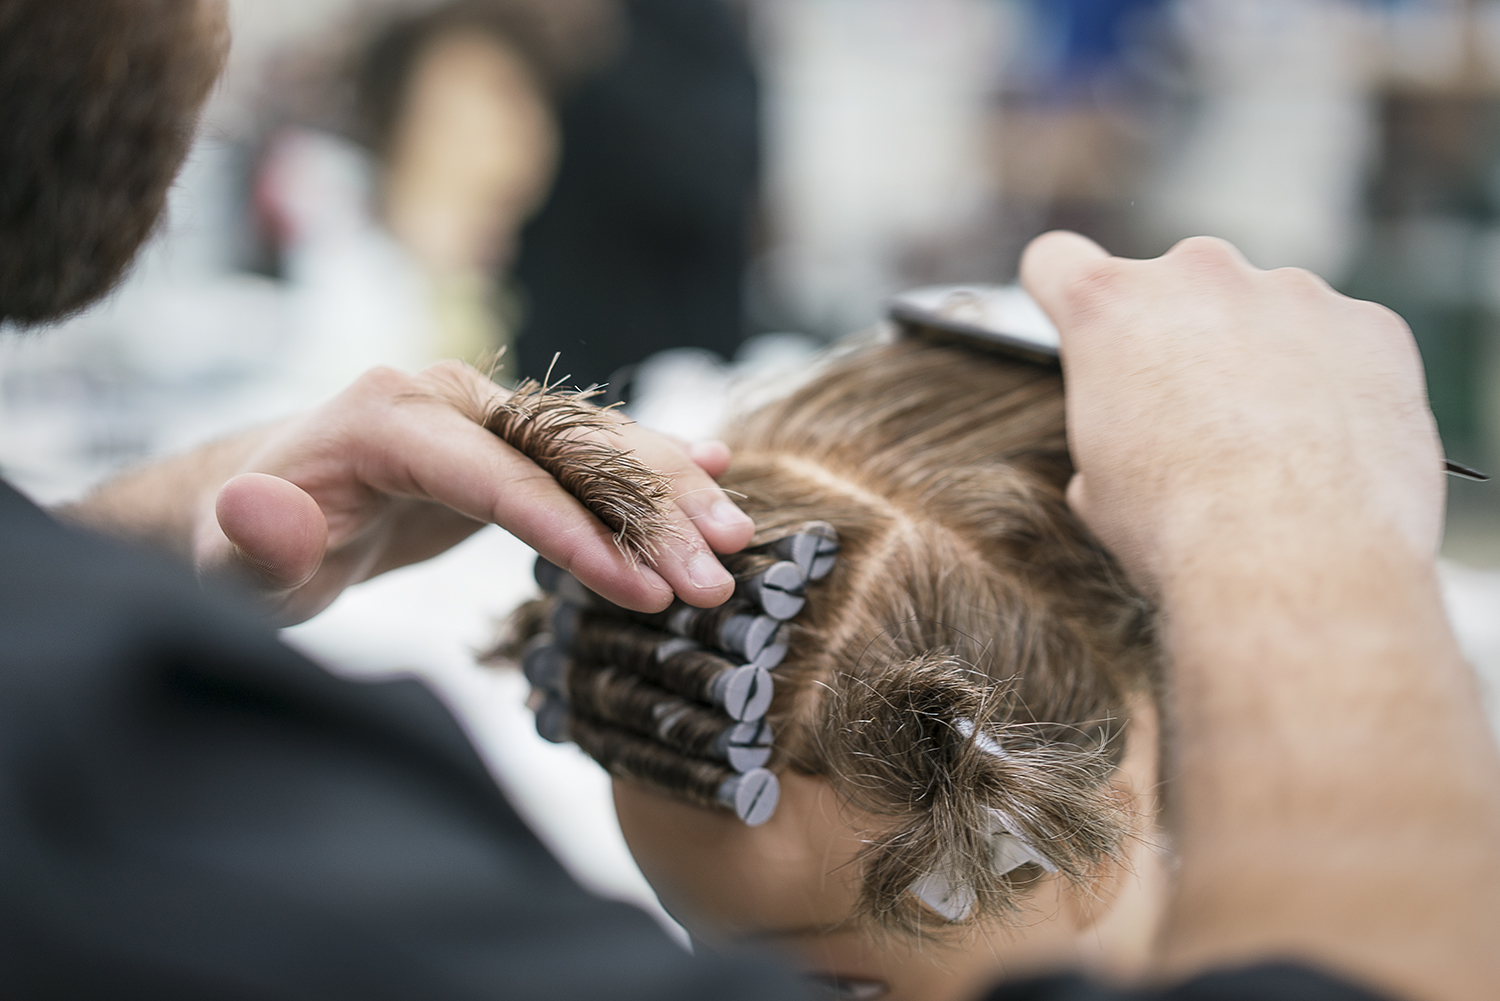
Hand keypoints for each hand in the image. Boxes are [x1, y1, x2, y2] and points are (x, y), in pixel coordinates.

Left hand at [194, 363, 753, 624]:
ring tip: (736, 538)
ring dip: (667, 490)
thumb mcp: (231, 568)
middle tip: (717, 580)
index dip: (579, 536)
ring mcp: (478, 407)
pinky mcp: (500, 433)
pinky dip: (647, 459)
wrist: (259, 510)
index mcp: (386, 419)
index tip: (645, 593)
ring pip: (590, 442)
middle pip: (566, 451)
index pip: (504, 479)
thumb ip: (249, 543)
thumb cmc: (243, 553)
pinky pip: (583, 446)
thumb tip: (257, 506)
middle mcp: (443, 396)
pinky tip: (711, 464)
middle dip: (648, 516)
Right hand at [1019, 232, 1445, 591]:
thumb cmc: (1180, 528)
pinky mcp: (1370, 326)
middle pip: (1176, 286)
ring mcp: (1292, 292)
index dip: (1064, 298)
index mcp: (1108, 308)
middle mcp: (1198, 275)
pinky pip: (1344, 341)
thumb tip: (1133, 445)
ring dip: (1262, 356)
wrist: (1293, 563)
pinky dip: (1336, 381)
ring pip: (1265, 311)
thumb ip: (1109, 428)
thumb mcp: (1097, 487)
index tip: (1088, 331)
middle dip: (1181, 337)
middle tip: (1193, 418)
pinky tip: (1327, 446)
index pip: (1057, 262)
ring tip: (1270, 445)